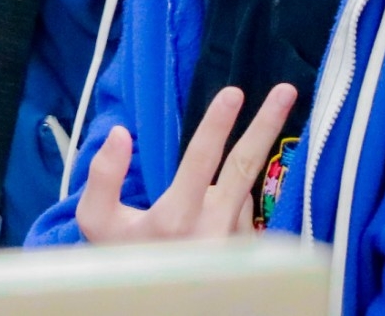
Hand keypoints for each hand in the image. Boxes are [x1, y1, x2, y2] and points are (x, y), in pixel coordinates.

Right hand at [76, 83, 297, 243]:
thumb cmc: (120, 257)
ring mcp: (235, 243)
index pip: (201, 160)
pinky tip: (209, 219)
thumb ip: (103, 174)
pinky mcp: (247, 253)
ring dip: (228, 179)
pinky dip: (230, 203)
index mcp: (174, 218)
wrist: (151, 302)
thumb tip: (120, 133)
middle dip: (267, 124)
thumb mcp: (96, 220)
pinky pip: (244, 212)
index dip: (217, 123)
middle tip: (287, 90)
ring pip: (240, 189)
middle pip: (245, 165)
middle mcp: (213, 229)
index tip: (233, 93)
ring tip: (199, 202)